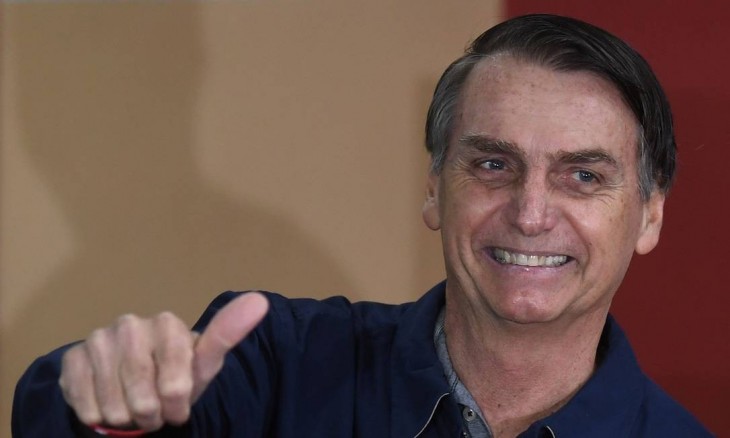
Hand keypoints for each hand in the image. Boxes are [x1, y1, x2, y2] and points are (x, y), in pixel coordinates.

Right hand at [58, 292, 268, 431]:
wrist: (134, 390)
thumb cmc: (174, 378)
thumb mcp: (203, 364)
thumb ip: (228, 334)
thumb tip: (259, 300)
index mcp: (167, 324)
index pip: (175, 370)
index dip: (176, 397)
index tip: (178, 407)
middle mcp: (130, 324)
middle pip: (141, 386)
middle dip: (151, 410)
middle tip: (156, 413)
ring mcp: (98, 339)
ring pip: (112, 398)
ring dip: (125, 416)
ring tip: (134, 411)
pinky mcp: (72, 358)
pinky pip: (83, 398)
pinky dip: (97, 414)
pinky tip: (107, 408)